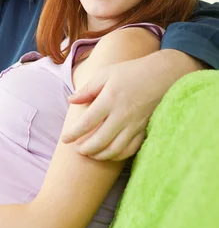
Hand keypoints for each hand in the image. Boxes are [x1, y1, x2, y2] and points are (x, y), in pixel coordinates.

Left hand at [61, 50, 201, 160]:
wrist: (163, 75)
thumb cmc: (131, 72)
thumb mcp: (106, 73)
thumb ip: (88, 89)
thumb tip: (71, 100)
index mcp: (109, 99)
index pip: (87, 123)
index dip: (73, 134)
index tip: (65, 139)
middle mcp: (122, 115)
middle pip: (100, 141)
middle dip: (85, 149)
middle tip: (77, 149)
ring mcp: (134, 124)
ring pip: (115, 149)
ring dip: (100, 155)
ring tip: (90, 153)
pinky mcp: (144, 129)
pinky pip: (130, 149)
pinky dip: (118, 155)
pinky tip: (109, 153)